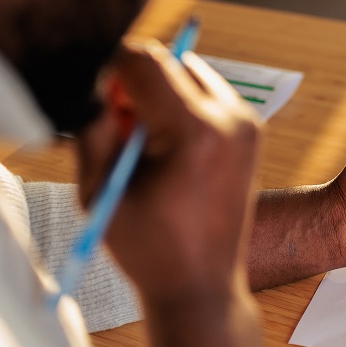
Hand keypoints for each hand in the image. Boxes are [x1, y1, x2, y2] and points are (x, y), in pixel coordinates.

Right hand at [77, 44, 280, 346]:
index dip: (110, 73)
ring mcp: (248, 124)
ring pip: (190, 72)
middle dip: (137, 83)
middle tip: (121, 131)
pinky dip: (184, 107)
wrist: (201, 286)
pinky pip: (209, 94)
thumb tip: (94, 84)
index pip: (144, 60)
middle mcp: (230, 119)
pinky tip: (170, 151)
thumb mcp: (99, 188)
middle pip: (170, 60)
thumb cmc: (147, 247)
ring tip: (147, 146)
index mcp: (193, 131)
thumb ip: (92, 126)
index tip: (99, 106)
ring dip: (162, 94)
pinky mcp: (253, 132)